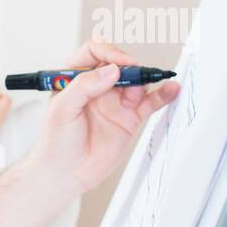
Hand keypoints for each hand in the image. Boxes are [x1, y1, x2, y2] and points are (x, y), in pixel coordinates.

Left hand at [31, 38, 179, 193]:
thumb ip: (83, 86)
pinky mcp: (129, 118)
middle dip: (129, 68)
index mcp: (75, 78)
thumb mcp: (62, 110)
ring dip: (143, 81)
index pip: (94, 52)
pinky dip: (162, 94)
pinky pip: (150, 102)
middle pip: (120, 64)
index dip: (108, 53)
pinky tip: (170, 89)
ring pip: (136, 81)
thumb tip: (111, 70)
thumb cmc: (55, 142)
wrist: (66, 174)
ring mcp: (115, 101)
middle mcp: (97, 86)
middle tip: (133, 77)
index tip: (118, 65)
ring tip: (136, 96)